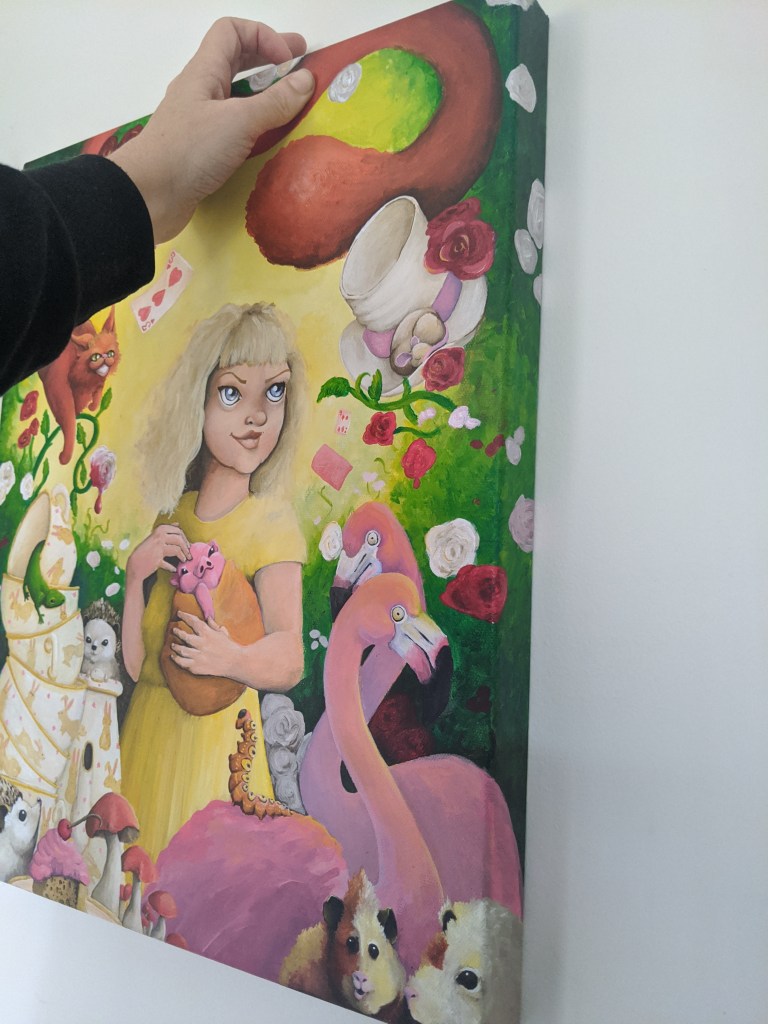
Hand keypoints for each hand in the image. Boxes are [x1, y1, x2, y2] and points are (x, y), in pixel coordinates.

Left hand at [109, 18, 314, 242]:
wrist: (149, 195)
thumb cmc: (190, 151)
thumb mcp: (239, 122)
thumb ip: (275, 102)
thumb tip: (306, 80)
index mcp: (204, 72)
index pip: (232, 32)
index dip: (264, 36)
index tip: (289, 59)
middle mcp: (200, 91)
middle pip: (235, 60)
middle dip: (268, 60)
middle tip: (300, 70)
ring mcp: (198, 121)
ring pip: (234, 95)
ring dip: (262, 95)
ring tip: (288, 106)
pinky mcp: (200, 149)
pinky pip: (231, 126)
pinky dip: (252, 126)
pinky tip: (265, 140)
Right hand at [127, 524, 190, 580]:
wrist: (134, 565)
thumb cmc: (145, 551)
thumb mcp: (154, 537)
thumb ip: (166, 530)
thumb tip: (177, 524)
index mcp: (159, 530)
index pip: (178, 531)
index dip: (185, 538)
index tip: (187, 545)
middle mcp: (159, 537)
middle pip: (179, 539)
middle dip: (186, 548)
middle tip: (188, 554)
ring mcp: (158, 548)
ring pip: (177, 550)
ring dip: (183, 556)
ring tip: (184, 560)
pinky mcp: (157, 560)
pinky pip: (169, 564)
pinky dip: (172, 568)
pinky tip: (174, 569)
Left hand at [170, 611, 237, 676]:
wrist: (236, 663)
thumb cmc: (230, 647)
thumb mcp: (223, 633)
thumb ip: (213, 625)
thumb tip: (208, 618)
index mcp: (208, 634)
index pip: (193, 621)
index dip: (184, 616)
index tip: (179, 614)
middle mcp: (202, 644)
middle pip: (184, 636)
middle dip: (177, 632)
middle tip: (174, 630)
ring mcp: (199, 656)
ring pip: (181, 650)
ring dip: (175, 646)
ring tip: (173, 645)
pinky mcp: (197, 667)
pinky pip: (182, 662)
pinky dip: (176, 659)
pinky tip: (174, 656)